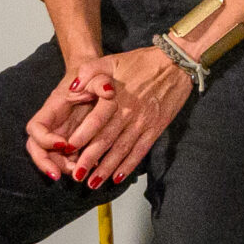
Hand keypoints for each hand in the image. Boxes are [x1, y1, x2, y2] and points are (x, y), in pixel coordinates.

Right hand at [23, 64, 102, 179]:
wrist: (95, 82)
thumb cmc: (93, 79)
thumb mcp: (98, 77)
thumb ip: (101, 82)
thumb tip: (108, 91)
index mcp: (51, 109)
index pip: (36, 128)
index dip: (45, 139)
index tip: (63, 144)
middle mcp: (51, 125)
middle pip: (37, 148)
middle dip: (44, 163)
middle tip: (58, 174)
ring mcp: (59, 135)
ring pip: (51, 157)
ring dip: (61, 168)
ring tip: (78, 174)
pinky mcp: (70, 143)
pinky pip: (67, 159)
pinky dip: (76, 166)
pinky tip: (92, 169)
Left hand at [48, 47, 193, 189]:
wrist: (175, 63)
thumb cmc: (142, 62)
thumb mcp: (112, 60)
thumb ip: (89, 71)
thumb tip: (72, 88)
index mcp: (115, 96)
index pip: (96, 120)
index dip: (82, 136)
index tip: (68, 149)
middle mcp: (128, 112)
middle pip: (106, 140)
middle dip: (90, 160)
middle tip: (77, 175)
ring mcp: (143, 122)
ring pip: (121, 150)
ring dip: (107, 168)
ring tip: (93, 183)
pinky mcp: (155, 128)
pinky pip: (140, 151)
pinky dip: (129, 165)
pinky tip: (118, 177)